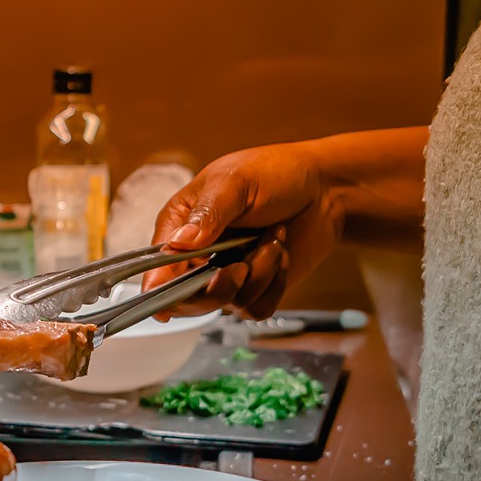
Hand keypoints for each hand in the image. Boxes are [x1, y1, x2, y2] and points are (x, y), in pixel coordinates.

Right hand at [141, 143, 343, 318]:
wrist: (324, 187)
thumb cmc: (274, 172)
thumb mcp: (235, 181)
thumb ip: (207, 213)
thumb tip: (177, 244)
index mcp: (180, 226)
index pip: (156, 268)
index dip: (159, 288)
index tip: (168, 303)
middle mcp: (198, 256)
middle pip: (187, 300)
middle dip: (219, 287)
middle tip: (241, 266)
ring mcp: (227, 275)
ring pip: (228, 304)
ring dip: (258, 273)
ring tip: (272, 239)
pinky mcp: (256, 289)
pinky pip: (256, 308)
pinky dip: (273, 284)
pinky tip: (278, 253)